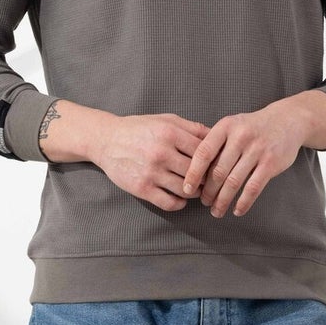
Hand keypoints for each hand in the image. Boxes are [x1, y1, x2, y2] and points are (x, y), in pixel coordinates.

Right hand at [91, 113, 213, 210]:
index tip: (216, 165)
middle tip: (209, 181)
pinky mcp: (142, 188)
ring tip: (195, 189)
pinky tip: (180, 199)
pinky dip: (179, 204)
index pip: (204, 151)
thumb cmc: (139, 129)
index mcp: (170, 133)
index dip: (214, 159)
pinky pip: (169, 203)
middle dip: (206, 178)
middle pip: (197, 172)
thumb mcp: (166, 120)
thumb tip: (218, 137)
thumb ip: (192, 128)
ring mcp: (151, 172)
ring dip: (194, 192)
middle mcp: (161, 152)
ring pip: (186, 190)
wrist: (107, 140)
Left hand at [180, 103, 304, 216]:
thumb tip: (189, 171)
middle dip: (208, 192)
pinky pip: (253, 188)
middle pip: (218, 171)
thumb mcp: (231, 126)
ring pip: (234, 182)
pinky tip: (237, 210)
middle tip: (203, 202)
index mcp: (225, 127)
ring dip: (223, 201)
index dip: (192, 174)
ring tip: (216, 211)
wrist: (287, 121)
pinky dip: (243, 202)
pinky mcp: (271, 163)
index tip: (187, 190)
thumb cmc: (252, 128)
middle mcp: (240, 137)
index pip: (203, 153)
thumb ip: (214, 144)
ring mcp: (257, 149)